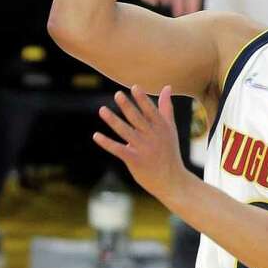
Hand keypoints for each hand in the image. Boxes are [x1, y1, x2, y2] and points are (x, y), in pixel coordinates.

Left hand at [94, 85, 187, 204]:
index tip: (134, 87)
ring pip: (126, 132)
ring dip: (113, 121)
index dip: (142, 99)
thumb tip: (167, 87)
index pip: (151, 111)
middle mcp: (152, 137)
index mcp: (161, 128)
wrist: (172, 180)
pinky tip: (96, 135)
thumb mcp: (170, 129)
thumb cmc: (169, 152)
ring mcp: (143, 149)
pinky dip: (107, 143)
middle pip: (137, 119)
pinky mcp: (135, 160)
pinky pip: (118, 149)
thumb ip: (166, 107)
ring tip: (102, 110)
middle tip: (117, 94)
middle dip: (127, 107)